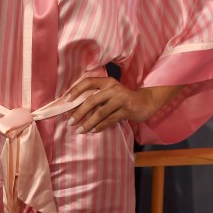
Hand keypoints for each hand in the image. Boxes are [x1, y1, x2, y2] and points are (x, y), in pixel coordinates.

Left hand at [67, 77, 181, 133]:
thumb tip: (75, 106)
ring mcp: (121, 99)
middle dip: (79, 113)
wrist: (146, 101)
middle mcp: (113, 89)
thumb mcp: (111, 92)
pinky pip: (110, 120)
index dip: (76, 90)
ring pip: (100, 113)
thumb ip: (98, 95)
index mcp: (107, 81)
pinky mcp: (127, 110)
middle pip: (92, 101)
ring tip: (80, 130)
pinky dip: (100, 126)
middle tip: (70, 122)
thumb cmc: (123, 98)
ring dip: (88, 123)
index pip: (88, 82)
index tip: (66, 100)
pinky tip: (92, 130)